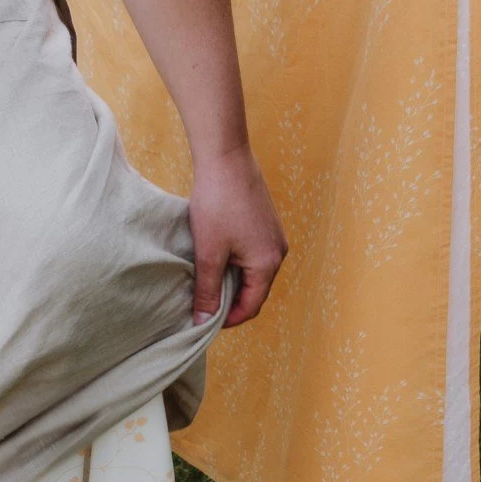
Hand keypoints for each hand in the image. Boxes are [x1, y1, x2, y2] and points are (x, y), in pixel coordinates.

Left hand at [189, 145, 287, 328]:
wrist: (226, 159)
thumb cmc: (217, 204)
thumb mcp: (209, 254)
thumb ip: (208, 291)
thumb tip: (204, 322)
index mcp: (268, 264)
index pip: (251, 307)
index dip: (228, 319)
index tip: (204, 321)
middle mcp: (278, 253)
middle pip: (254, 292)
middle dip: (230, 302)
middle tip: (202, 304)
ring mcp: (274, 237)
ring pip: (253, 274)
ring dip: (232, 282)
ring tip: (206, 282)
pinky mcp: (266, 225)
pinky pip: (254, 256)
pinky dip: (236, 264)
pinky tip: (216, 259)